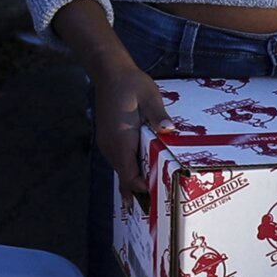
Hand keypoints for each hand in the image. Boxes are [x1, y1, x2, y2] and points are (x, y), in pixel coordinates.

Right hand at [92, 53, 175, 203]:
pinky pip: (119, 160)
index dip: (143, 188)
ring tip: (150, 195)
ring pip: (120, 169)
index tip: (161, 196)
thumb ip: (158, 115)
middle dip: (140, 190)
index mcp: (121, 140)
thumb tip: (169, 129)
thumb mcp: (149, 97)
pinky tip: (140, 172)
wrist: (108, 71)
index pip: (129, 175)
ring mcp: (107, 142)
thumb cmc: (131, 84)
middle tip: (158, 205)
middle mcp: (111, 145)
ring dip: (133, 180)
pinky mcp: (108, 137)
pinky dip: (129, 169)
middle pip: (124, 177)